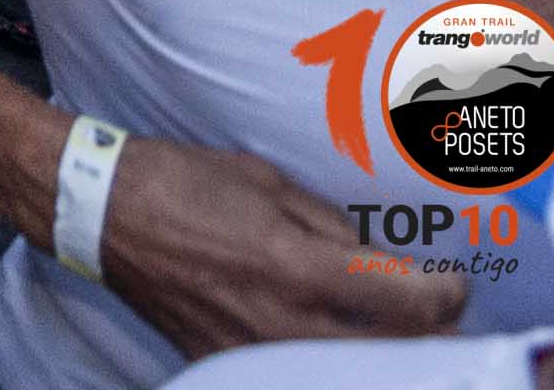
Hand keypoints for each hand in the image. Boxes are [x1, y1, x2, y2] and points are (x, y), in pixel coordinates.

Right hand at [97, 130, 470, 353]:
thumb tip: (383, 264)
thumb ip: (333, 230)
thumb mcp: (269, 184)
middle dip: (430, 337)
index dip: (448, 294)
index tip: (453, 282)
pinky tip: (333, 339)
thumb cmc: (182, 183)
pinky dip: (328, 361)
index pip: (408, 304)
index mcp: (296, 266)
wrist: (100, 212)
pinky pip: (297, 372)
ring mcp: (254, 353)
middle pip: (393, 355)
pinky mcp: (228, 365)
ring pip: (349, 372)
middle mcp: (281, 322)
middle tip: (441, 318)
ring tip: (395, 332)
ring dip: (383, 354)